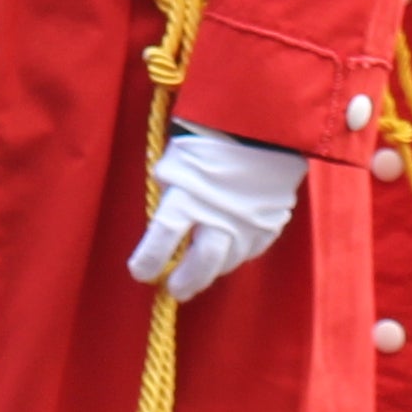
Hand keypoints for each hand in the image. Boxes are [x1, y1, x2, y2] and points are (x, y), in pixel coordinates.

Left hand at [130, 120, 300, 300]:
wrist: (265, 122)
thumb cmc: (212, 134)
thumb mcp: (176, 158)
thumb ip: (169, 187)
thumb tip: (164, 210)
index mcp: (187, 200)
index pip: (161, 242)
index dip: (147, 262)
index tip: (140, 272)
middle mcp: (217, 219)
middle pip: (200, 266)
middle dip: (185, 281)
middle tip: (174, 289)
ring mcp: (248, 226)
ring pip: (227, 262)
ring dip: (212, 270)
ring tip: (200, 272)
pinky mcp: (271, 224)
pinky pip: (252, 250)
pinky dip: (237, 253)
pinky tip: (228, 251)